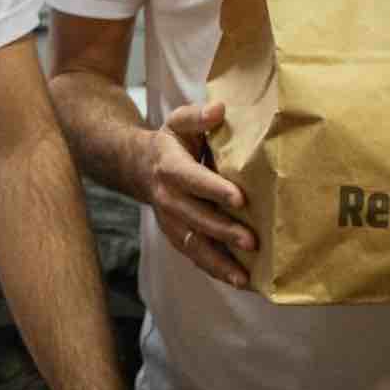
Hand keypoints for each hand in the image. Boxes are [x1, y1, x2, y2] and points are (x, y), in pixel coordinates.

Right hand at [140, 101, 255, 288]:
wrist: (138, 167)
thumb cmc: (170, 143)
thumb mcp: (178, 122)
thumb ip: (197, 116)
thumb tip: (220, 108)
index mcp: (170, 167)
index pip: (192, 179)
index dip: (214, 189)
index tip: (239, 198)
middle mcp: (167, 198)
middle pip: (196, 218)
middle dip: (223, 231)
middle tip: (251, 241)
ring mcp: (170, 221)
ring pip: (194, 245)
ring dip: (219, 262)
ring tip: (244, 277)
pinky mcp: (176, 236)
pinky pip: (194, 255)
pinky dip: (215, 270)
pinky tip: (239, 281)